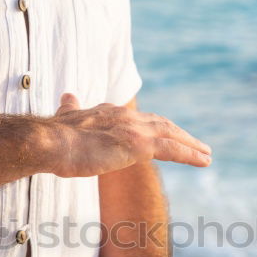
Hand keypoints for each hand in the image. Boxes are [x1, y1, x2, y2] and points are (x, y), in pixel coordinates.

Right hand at [49, 93, 212, 177]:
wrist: (50, 142)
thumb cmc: (52, 138)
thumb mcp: (65, 117)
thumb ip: (71, 109)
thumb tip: (67, 95)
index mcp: (108, 112)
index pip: (138, 119)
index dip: (154, 126)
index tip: (165, 132)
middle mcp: (125, 116)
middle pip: (160, 123)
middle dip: (179, 133)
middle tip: (197, 144)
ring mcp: (134, 130)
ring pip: (172, 135)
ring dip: (191, 144)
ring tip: (206, 155)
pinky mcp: (140, 145)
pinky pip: (173, 149)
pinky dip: (191, 154)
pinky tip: (204, 161)